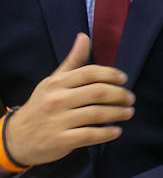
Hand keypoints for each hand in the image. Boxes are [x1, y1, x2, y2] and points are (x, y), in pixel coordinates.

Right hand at [4, 33, 134, 168]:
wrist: (17, 137)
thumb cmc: (42, 105)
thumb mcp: (53, 82)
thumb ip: (73, 61)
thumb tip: (84, 36)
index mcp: (57, 83)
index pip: (89, 73)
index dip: (111, 74)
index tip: (124, 79)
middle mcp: (57, 100)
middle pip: (97, 92)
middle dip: (119, 94)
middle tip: (130, 98)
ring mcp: (58, 121)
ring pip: (96, 113)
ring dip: (118, 113)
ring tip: (129, 112)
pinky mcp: (61, 140)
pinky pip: (90, 135)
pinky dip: (107, 133)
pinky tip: (117, 131)